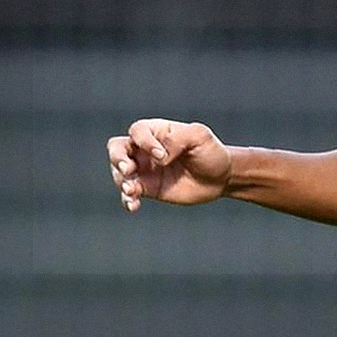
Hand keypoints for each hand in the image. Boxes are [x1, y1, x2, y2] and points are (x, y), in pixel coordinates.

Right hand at [106, 119, 231, 212]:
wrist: (220, 178)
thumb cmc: (210, 152)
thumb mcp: (199, 138)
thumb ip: (178, 140)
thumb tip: (159, 157)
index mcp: (157, 131)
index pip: (138, 131)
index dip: (145, 142)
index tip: (163, 156)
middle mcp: (146, 149)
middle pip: (117, 148)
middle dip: (118, 158)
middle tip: (129, 170)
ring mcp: (145, 170)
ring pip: (119, 173)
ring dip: (122, 182)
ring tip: (133, 191)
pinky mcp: (147, 189)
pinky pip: (129, 194)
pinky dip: (127, 199)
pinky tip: (134, 205)